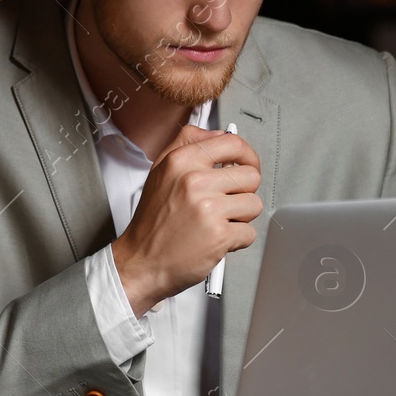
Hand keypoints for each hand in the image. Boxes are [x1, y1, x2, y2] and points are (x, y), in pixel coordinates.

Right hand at [111, 125, 261, 316]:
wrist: (141, 262)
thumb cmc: (152, 223)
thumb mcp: (160, 172)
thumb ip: (187, 145)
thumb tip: (217, 134)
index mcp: (181, 161)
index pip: (232, 143)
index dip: (247, 155)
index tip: (248, 165)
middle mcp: (194, 181)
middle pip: (250, 175)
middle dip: (243, 192)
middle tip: (227, 202)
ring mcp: (208, 208)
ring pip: (254, 204)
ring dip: (241, 217)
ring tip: (218, 221)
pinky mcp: (219, 235)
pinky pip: (249, 232)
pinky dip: (237, 240)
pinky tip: (216, 238)